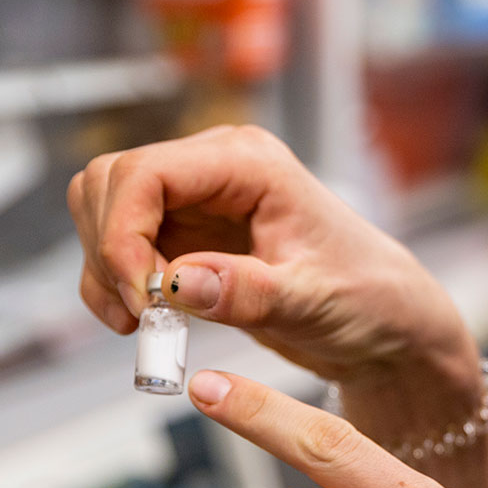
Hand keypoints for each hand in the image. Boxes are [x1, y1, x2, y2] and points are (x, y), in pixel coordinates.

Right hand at [66, 125, 473, 387]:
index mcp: (249, 163)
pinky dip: (112, 283)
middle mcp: (216, 169)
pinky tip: (141, 322)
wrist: (384, 321)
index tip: (140, 296)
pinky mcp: (185, 234)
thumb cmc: (367, 297)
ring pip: (103, 210)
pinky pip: (118, 246)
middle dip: (110, 250)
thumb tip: (179, 283)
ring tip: (142, 324)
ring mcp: (197, 199)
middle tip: (142, 314)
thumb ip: (247, 292)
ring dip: (104, 267)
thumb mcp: (314, 300)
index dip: (123, 233)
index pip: (147, 173)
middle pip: (111, 182)